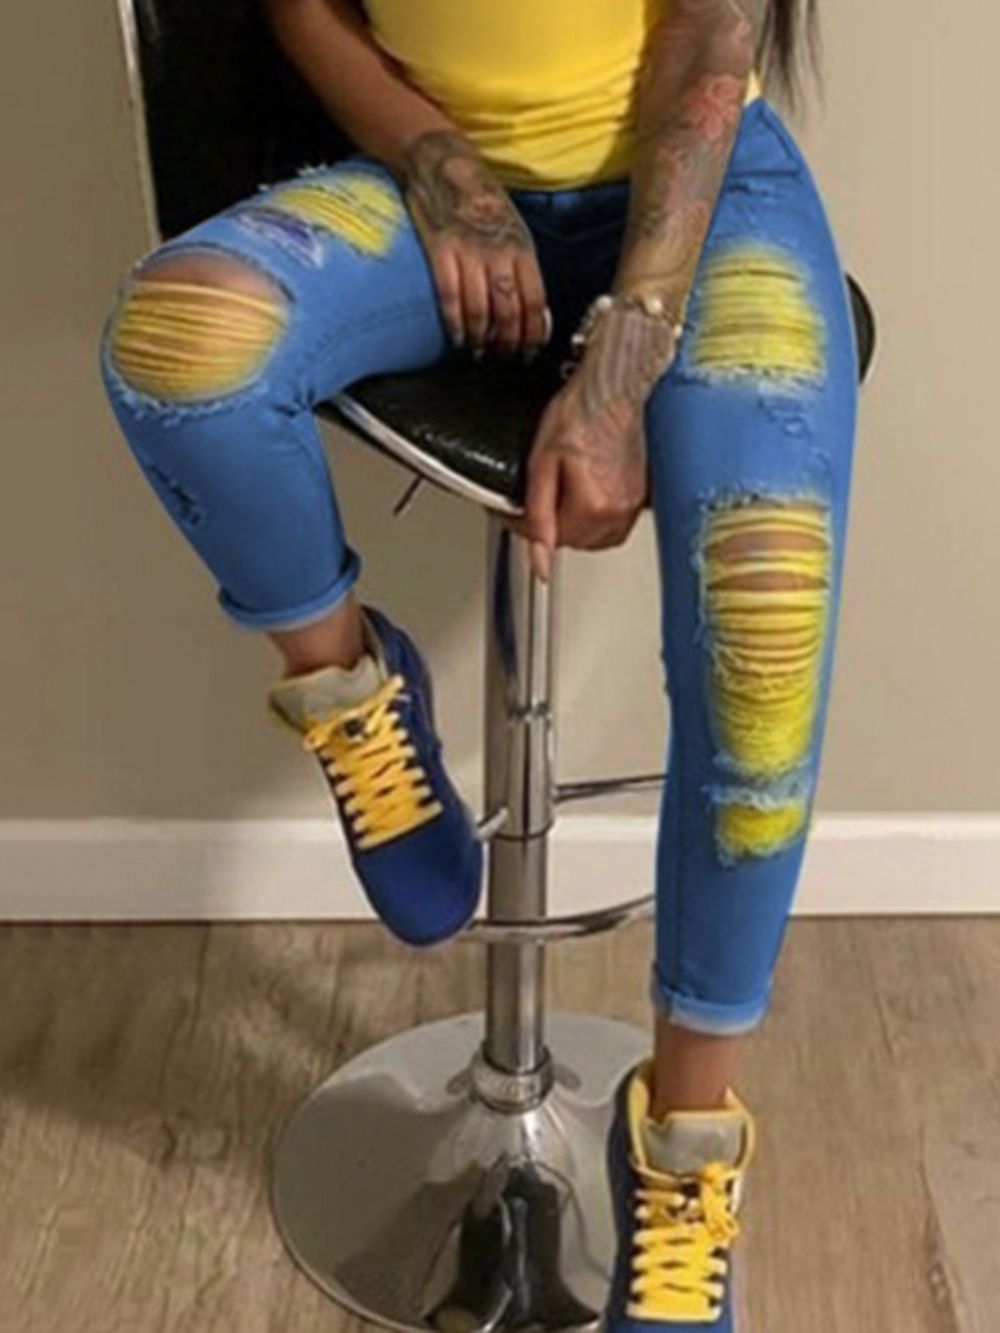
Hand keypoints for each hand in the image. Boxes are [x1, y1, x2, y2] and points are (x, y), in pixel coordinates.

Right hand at [401, 131, 549, 357]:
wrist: (446, 164)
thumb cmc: (482, 202)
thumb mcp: (514, 230)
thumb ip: (521, 267)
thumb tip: (529, 310)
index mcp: (522, 249)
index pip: (534, 303)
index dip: (532, 335)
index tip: (528, 353)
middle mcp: (499, 253)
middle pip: (509, 312)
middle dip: (507, 343)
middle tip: (502, 358)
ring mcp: (469, 252)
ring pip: (481, 310)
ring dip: (481, 339)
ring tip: (479, 352)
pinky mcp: (441, 250)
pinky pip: (450, 297)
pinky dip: (456, 324)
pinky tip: (458, 338)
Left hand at [511, 302, 678, 578]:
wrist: (612, 388)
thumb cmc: (580, 412)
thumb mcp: (542, 464)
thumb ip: (537, 516)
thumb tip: (537, 559)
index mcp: (593, 507)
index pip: (553, 540)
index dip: (528, 526)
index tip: (516, 508)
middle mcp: (618, 511)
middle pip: (577, 543)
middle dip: (554, 527)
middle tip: (537, 498)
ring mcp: (634, 504)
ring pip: (598, 539)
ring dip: (577, 528)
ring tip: (562, 498)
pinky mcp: (641, 494)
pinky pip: (616, 524)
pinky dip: (598, 519)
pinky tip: (588, 497)